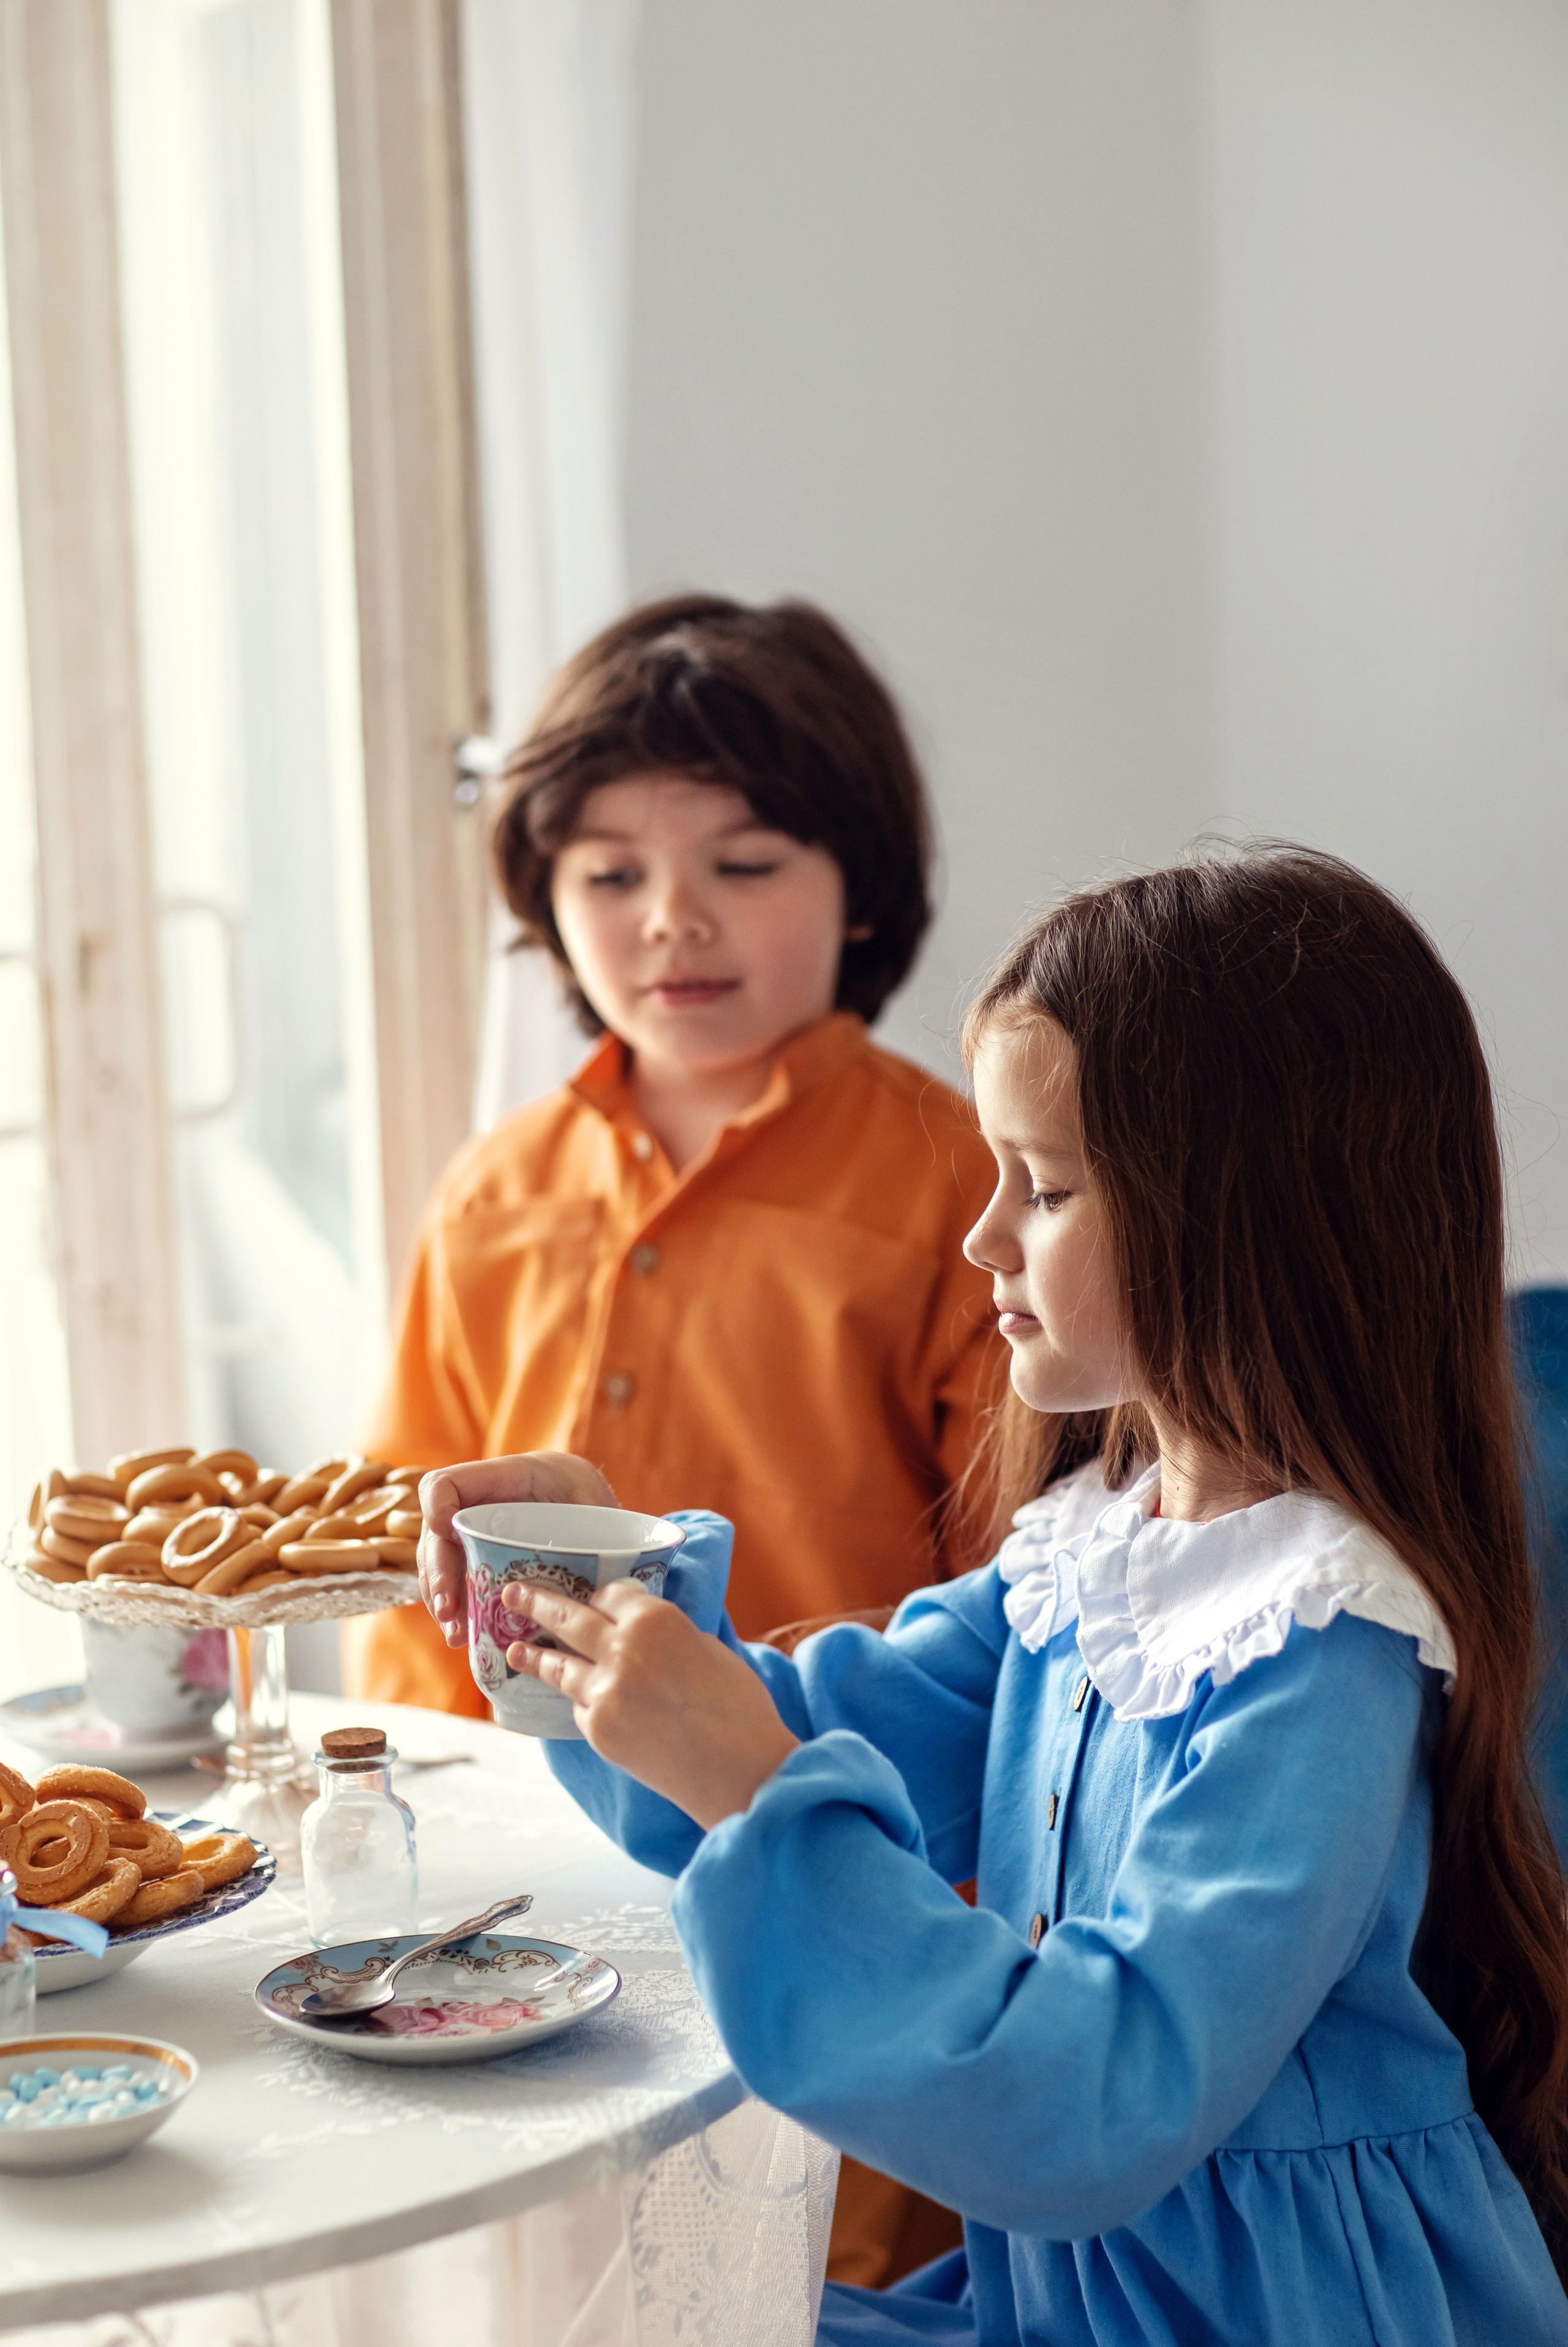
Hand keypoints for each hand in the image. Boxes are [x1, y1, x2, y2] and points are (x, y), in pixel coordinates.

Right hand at [415, 1452, 616, 1648]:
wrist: (601, 1513)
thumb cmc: (601, 1506)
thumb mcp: (601, 1510)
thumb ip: (594, 1531)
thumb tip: (596, 1578)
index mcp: (509, 1477)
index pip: (447, 1484)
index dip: (436, 1507)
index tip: (445, 1535)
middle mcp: (482, 1502)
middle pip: (436, 1532)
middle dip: (437, 1572)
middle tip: (449, 1612)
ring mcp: (476, 1529)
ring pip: (438, 1559)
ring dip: (440, 1597)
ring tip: (456, 1634)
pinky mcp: (479, 1555)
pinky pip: (454, 1578)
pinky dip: (455, 1606)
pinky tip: (463, 1633)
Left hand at [504, 1581, 797, 1829]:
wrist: (737, 1770)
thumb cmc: (739, 1707)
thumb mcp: (709, 1648)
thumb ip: (671, 1634)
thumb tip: (648, 1634)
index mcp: (656, 1619)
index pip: (610, 1594)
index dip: (603, 1596)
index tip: (594, 1597)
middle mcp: (622, 1649)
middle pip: (568, 1618)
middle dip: (536, 1603)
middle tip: (511, 1593)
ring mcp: (604, 1691)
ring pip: (557, 1665)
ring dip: (532, 1655)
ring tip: (513, 1649)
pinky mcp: (597, 1729)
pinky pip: (577, 1705)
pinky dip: (577, 1699)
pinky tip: (571, 1697)